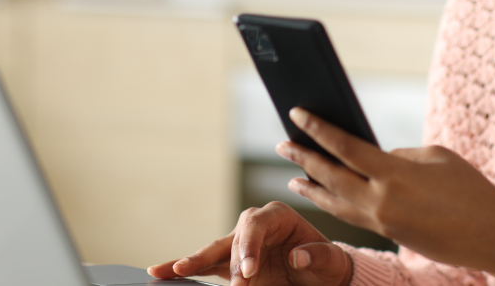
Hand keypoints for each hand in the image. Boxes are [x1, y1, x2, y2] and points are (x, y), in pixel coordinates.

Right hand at [147, 201, 353, 285]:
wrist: (322, 278)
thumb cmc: (327, 264)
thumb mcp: (332, 260)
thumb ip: (318, 255)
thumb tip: (297, 256)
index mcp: (277, 215)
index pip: (256, 224)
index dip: (249, 246)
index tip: (249, 272)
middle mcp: (255, 226)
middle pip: (232, 238)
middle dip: (228, 261)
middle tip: (236, 285)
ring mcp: (240, 245)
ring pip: (213, 251)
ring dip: (193, 263)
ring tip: (168, 272)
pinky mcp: (232, 264)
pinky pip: (206, 266)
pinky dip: (186, 269)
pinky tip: (162, 272)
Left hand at [276, 107, 494, 274]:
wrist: (493, 234)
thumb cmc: (470, 188)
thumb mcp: (434, 156)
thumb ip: (397, 156)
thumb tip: (372, 159)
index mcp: (393, 174)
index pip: (344, 147)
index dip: (317, 129)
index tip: (297, 114)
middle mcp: (381, 201)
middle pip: (330, 177)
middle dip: (304, 159)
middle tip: (283, 145)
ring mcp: (383, 222)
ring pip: (335, 203)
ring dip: (312, 188)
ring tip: (294, 176)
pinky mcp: (390, 235)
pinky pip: (352, 216)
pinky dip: (333, 205)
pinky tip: (325, 196)